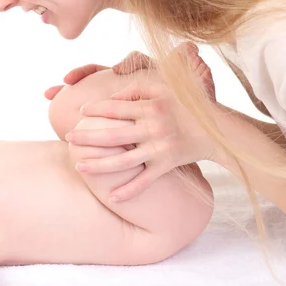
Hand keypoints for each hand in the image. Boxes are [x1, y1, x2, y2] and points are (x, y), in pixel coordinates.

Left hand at [66, 43, 216, 200]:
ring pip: (123, 161)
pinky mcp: (166, 165)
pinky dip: (129, 191)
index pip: (115, 108)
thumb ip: (137, 88)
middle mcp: (153, 128)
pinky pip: (145, 181)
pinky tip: (111, 198)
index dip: (95, 109)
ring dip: (98, 165)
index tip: (80, 112)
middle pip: (112, 135)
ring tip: (78, 166)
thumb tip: (112, 97)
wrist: (217, 129)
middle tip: (67, 139)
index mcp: (150, 107)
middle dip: (87, 137)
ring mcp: (159, 149)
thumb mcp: (164, 87)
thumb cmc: (187, 103)